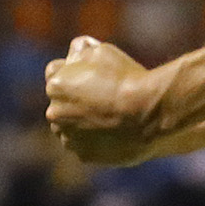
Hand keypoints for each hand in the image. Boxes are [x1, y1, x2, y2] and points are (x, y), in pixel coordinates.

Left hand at [43, 36, 164, 166]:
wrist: (149, 113)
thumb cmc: (127, 78)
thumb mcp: (103, 51)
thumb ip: (82, 50)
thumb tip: (75, 49)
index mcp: (55, 86)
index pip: (55, 75)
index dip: (74, 74)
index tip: (91, 77)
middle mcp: (55, 113)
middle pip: (61, 104)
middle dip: (75, 100)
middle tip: (103, 97)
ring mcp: (69, 137)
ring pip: (71, 127)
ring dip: (81, 122)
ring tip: (110, 116)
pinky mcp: (84, 156)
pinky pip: (85, 146)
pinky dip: (95, 140)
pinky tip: (114, 132)